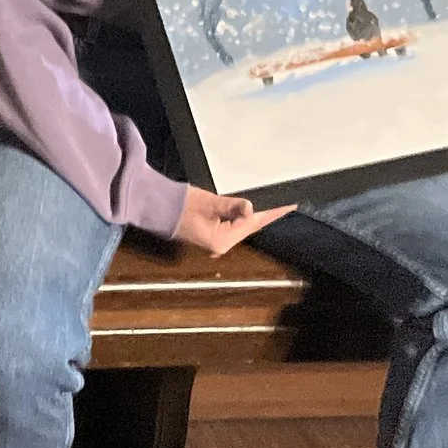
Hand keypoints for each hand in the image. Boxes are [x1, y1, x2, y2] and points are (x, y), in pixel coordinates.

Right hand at [172, 185, 294, 255]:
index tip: (289, 205)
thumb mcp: (209, 202)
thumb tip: (250, 208)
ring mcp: (216, 241)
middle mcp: (222, 244)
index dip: (272, 214)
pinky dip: (243, 217)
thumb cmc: (180, 204)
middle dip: (266, 215)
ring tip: (274, 205)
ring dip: (256, 216)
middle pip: (250, 227)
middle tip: (285, 202)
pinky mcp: (212, 234)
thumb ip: (232, 205)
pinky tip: (251, 209)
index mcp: (222, 240)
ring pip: (243, 227)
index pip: (253, 224)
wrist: (158, 206)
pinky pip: (234, 225)